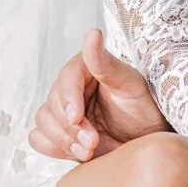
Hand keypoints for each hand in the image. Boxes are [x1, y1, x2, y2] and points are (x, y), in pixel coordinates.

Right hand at [27, 28, 169, 162]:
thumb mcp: (129, 84)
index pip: (65, 80)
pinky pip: (39, 139)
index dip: (68, 100)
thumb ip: (106, 63)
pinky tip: (78, 153)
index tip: (76, 117)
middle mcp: (70, 88)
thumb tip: (92, 33)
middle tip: (93, 142)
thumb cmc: (144, 108)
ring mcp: (63, 111)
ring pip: (43, 123)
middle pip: (51, 105)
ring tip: (89, 151)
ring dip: (63, 140)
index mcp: (85, 69)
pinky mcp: (61, 133)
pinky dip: (54, 148)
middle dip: (71, 127)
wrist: (148, 140)